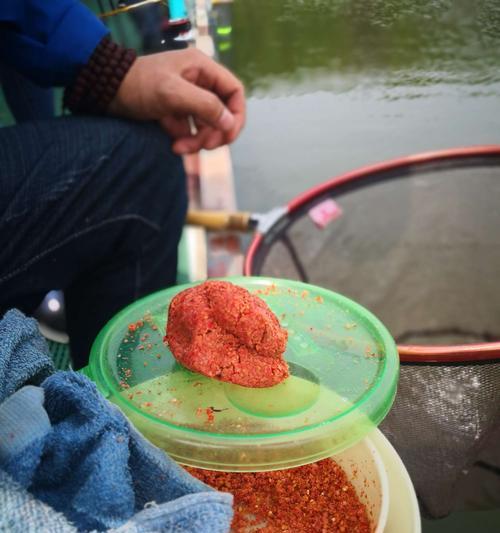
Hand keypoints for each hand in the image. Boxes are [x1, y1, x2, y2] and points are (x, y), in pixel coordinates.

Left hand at [108, 48, 245, 153]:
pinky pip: (191, 131)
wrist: (107, 92)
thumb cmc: (139, 85)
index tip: (228, 136)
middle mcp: (200, 81)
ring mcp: (189, 99)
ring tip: (178, 148)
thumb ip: (205, 106)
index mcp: (203, 68)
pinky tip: (172, 144)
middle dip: (213, 133)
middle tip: (202, 147)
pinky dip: (185, 141)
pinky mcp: (178, 113)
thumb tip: (230, 124)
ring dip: (197, 141)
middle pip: (222, 113)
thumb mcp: (173, 94)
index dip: (236, 116)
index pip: (234, 92)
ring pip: (207, 126)